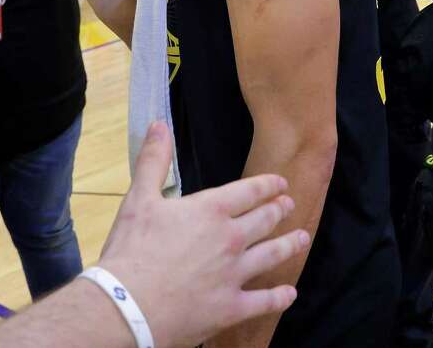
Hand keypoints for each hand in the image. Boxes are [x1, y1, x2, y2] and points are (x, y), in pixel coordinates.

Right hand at [98, 123, 308, 347]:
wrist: (130, 306)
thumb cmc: (132, 250)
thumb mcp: (139, 197)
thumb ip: (154, 160)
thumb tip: (159, 125)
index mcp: (211, 210)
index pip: (249, 191)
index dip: (267, 185)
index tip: (280, 182)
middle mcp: (231, 239)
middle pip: (265, 220)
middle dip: (279, 210)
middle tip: (290, 204)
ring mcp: (235, 274)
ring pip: (272, 255)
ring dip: (289, 245)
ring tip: (302, 238)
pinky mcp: (232, 307)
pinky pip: (265, 301)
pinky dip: (280, 297)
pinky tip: (290, 293)